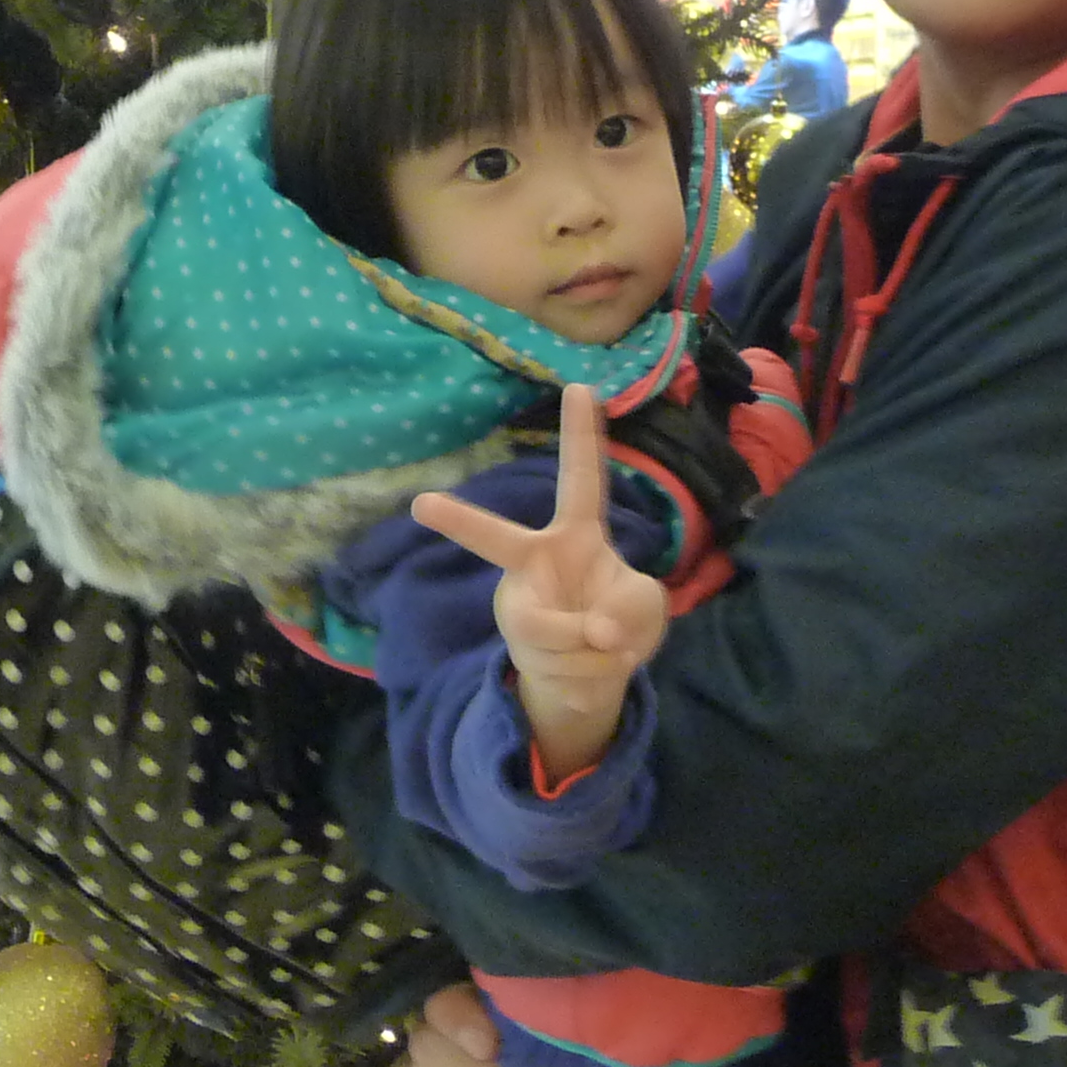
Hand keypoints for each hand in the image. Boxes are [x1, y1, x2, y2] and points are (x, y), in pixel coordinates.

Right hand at [413, 384, 667, 775]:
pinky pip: (564, 657)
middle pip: (499, 540)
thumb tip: (594, 632)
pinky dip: (593, 672)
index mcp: (576, 534)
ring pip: (561, 627)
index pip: (582, 477)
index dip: (583, 432)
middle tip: (422, 505)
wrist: (589, 682)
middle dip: (460, 522)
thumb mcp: (645, 608)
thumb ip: (630, 608)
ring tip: (601, 652)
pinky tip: (585, 673)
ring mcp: (521, 603)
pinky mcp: (518, 641)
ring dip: (599, 652)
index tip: (578, 384)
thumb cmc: (617, 623)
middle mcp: (538, 560)